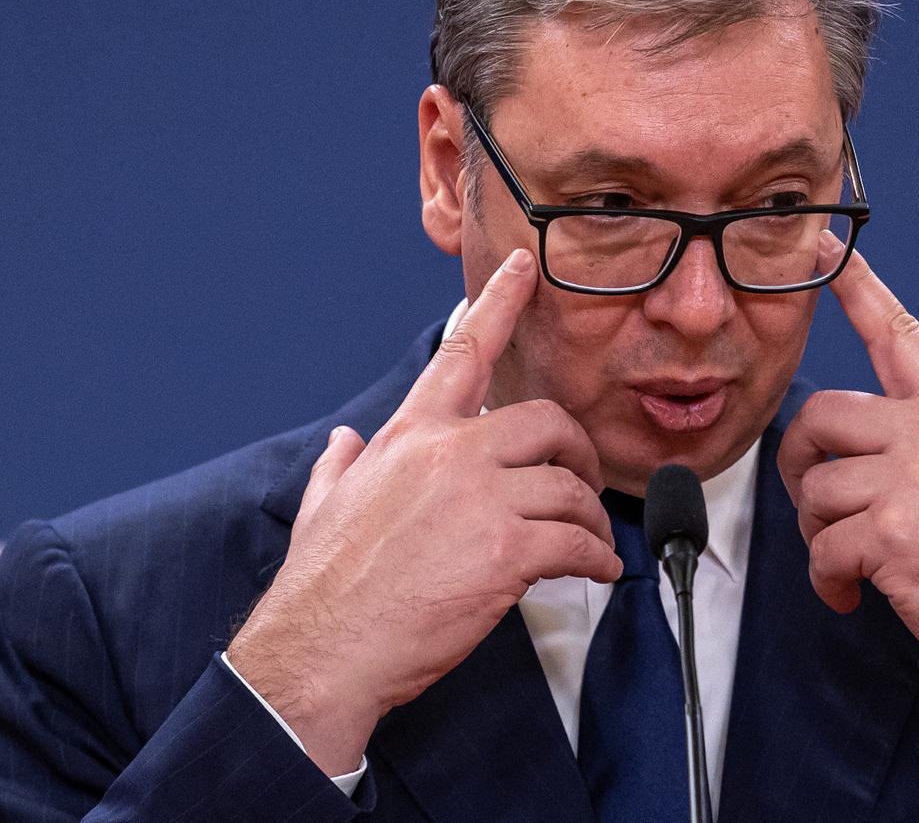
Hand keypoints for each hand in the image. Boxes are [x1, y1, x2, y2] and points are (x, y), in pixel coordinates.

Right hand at [226, 248, 621, 774]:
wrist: (321, 652)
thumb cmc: (324, 587)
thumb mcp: (322, 508)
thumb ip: (340, 466)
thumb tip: (343, 442)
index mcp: (408, 437)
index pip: (462, 351)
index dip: (498, 300)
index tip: (523, 266)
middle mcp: (448, 454)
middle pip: (546, 421)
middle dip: (576, 450)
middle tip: (583, 483)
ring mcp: (479, 499)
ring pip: (569, 486)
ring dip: (591, 518)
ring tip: (592, 548)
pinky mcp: (505, 552)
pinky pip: (577, 542)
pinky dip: (598, 559)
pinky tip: (596, 574)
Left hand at [778, 238, 918, 718]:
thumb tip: (858, 449)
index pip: (898, 332)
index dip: (855, 286)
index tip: (821, 245)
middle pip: (821, 414)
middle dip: (801, 462)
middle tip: (816, 506)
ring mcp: (913, 480)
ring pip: (816, 489)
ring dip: (819, 536)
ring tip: (851, 565)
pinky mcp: (894, 533)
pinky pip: (823, 548)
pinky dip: (828, 581)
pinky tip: (853, 596)